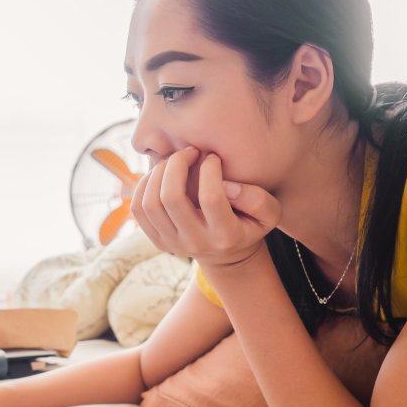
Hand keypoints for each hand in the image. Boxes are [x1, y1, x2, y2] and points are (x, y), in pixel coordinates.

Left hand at [131, 147, 280, 266]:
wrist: (227, 255)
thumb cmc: (248, 224)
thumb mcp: (268, 213)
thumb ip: (256, 199)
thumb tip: (225, 185)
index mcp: (225, 236)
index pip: (211, 198)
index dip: (210, 170)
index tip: (213, 157)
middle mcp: (195, 242)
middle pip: (171, 198)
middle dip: (177, 164)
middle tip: (189, 151)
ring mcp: (172, 243)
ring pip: (150, 202)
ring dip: (159, 172)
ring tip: (174, 161)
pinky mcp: (156, 239)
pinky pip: (138, 209)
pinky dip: (144, 185)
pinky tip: (160, 174)